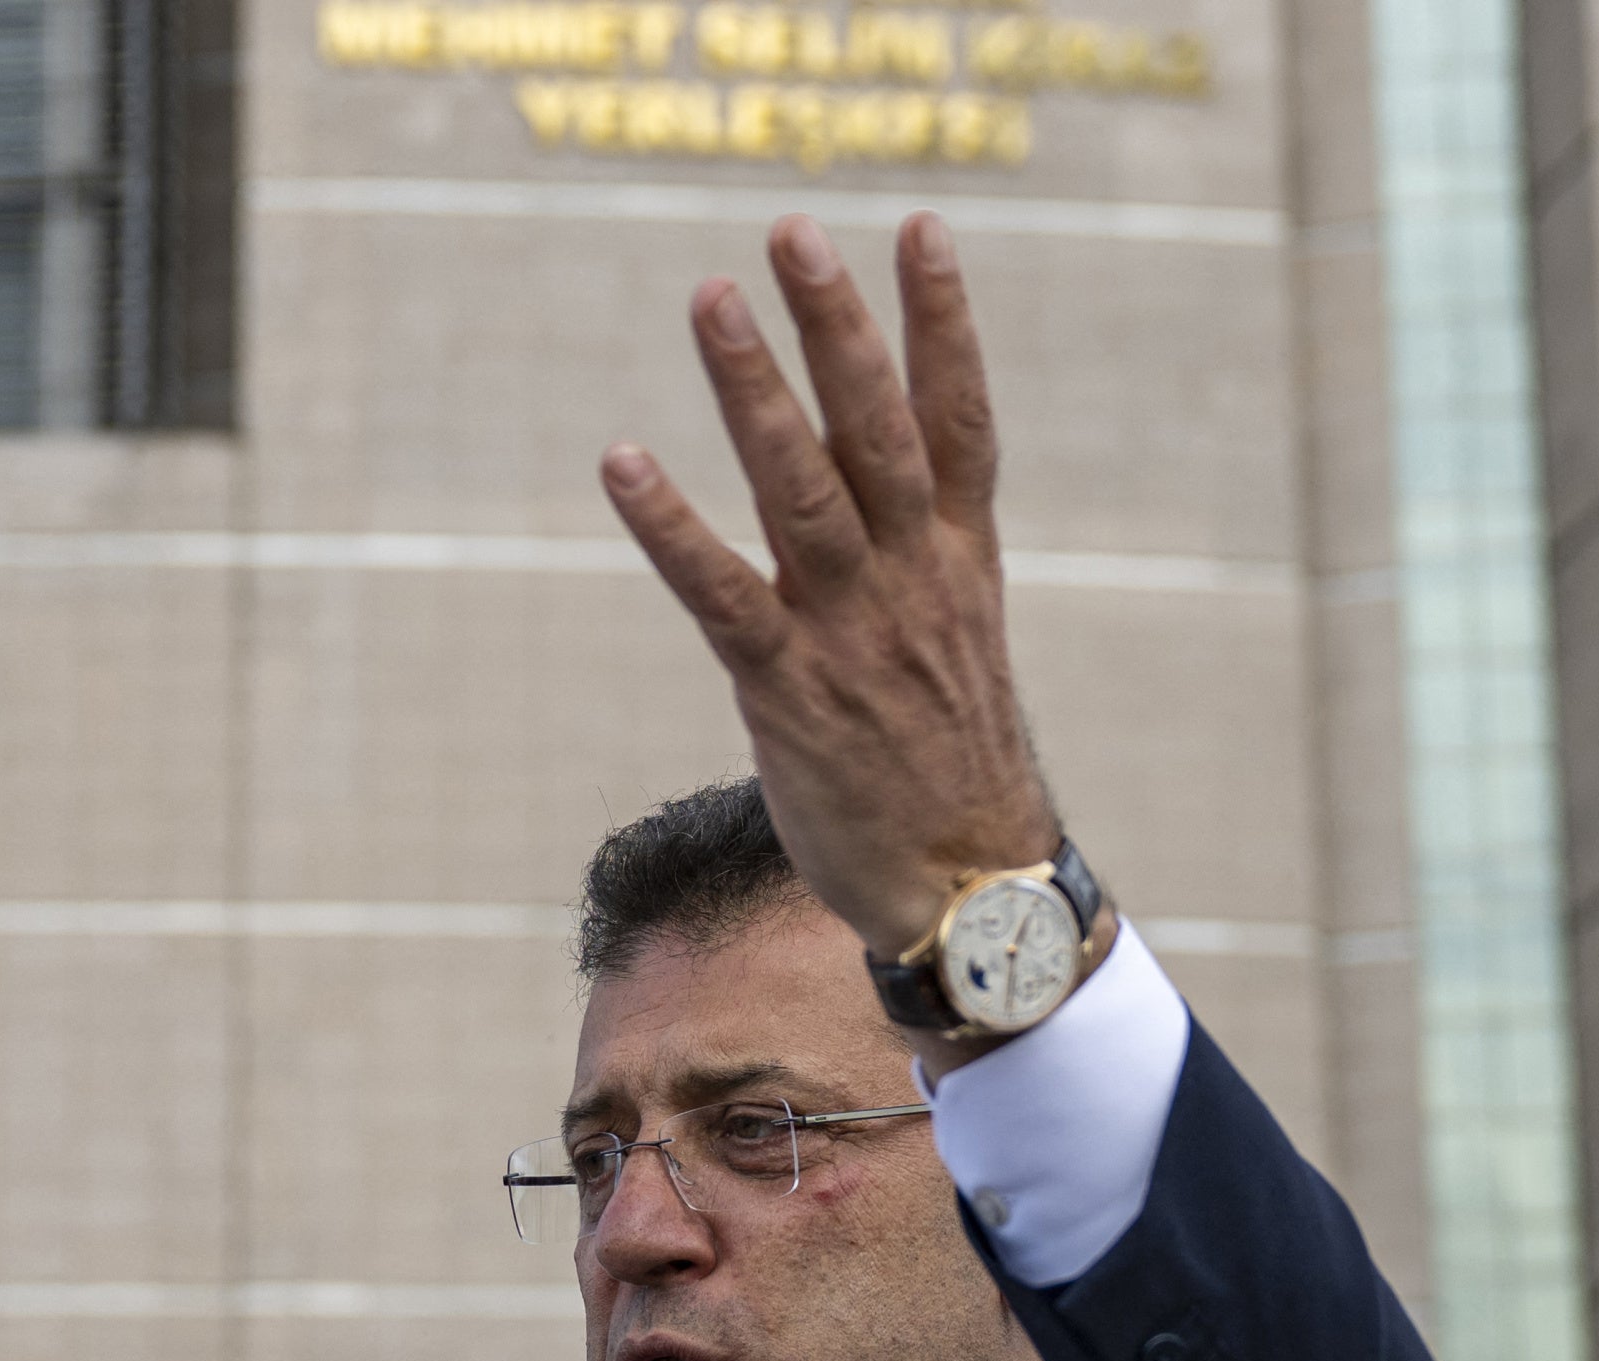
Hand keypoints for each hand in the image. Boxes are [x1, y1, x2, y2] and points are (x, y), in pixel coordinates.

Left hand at [602, 211, 1059, 961]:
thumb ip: (916, 562)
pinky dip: (669, 525)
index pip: (960, 419)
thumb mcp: (957, 648)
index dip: (943, 320)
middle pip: (876, 427)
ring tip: (711, 299)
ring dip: (753, 390)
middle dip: (837, 324)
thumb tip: (871, 495)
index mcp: (961, 564)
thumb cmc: (954, 773)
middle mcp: (913, 581)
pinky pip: (720, 594)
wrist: (974, 896)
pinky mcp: (789, 693)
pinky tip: (624, 462)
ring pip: (800, 488)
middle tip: (794, 231)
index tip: (918, 227)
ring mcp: (851, 633)